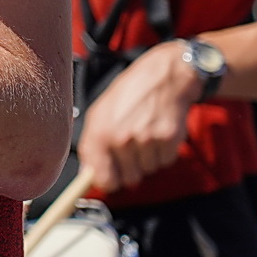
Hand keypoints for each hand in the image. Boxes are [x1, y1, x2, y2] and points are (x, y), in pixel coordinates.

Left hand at [75, 40, 201, 192]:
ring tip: (146, 133)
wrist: (162, 76)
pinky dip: (164, 151)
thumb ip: (92, 145)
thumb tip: (88, 174)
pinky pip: (166, 161)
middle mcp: (121, 139)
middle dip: (131, 168)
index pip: (103, 179)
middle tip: (133, 146)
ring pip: (148, 170)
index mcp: (100, 133)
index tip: (112, 177)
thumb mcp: (100, 113)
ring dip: (149, 158)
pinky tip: (159, 131)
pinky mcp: (168, 139)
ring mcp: (145, 140)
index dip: (109, 181)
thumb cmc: (130, 93)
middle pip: (129, 179)